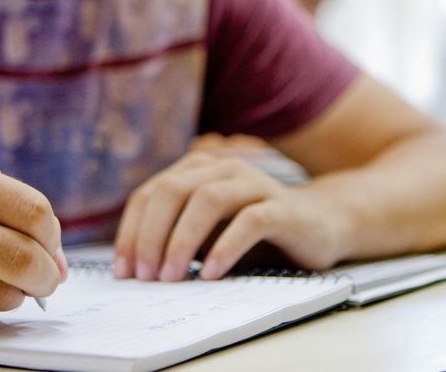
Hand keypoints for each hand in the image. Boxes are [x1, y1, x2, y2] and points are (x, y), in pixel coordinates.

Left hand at [113, 152, 346, 281]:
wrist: (321, 223)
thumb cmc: (256, 230)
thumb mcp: (210, 229)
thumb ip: (178, 233)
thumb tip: (136, 267)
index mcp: (198, 169)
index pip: (150, 193)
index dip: (131, 232)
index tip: (123, 271)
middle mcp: (223, 168)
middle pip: (171, 192)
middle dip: (151, 236)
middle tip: (145, 276)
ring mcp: (254, 183)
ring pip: (206, 201)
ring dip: (181, 241)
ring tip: (171, 277)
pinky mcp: (282, 207)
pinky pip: (249, 221)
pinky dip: (225, 248)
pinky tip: (210, 273)